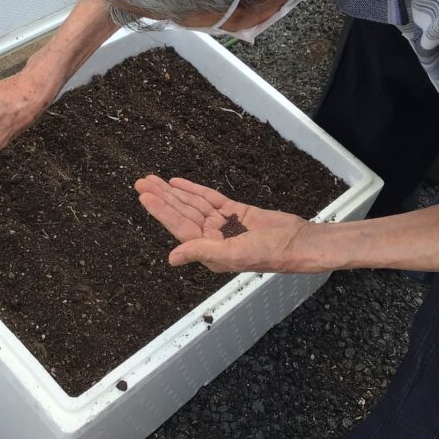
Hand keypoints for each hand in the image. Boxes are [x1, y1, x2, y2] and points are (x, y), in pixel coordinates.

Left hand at [134, 176, 319, 272]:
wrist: (296, 242)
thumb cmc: (269, 254)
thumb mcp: (232, 255)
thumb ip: (201, 252)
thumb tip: (172, 258)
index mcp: (208, 251)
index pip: (178, 226)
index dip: (161, 210)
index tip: (145, 196)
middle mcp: (211, 237)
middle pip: (181, 212)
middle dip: (161, 197)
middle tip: (142, 182)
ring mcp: (222, 223)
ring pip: (192, 203)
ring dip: (173, 191)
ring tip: (154, 180)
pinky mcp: (234, 211)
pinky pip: (209, 198)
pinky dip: (193, 189)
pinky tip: (178, 183)